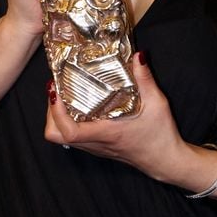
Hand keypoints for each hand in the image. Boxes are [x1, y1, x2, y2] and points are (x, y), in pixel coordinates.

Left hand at [44, 53, 187, 181]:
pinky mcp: (98, 147)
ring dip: (57, 116)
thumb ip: (146, 79)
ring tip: (66, 93)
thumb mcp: (157, 103)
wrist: (166, 161)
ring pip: (62, 137)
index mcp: (105, 133)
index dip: (55, 112)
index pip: (68, 131)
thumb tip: (138, 56)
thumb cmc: (161, 135)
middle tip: (58, 90)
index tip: (55, 90)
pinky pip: (73, 136)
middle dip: (51, 112)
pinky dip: (69, 120)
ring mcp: (95, 147)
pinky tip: (81, 104)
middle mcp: (95, 143)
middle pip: (56, 135)